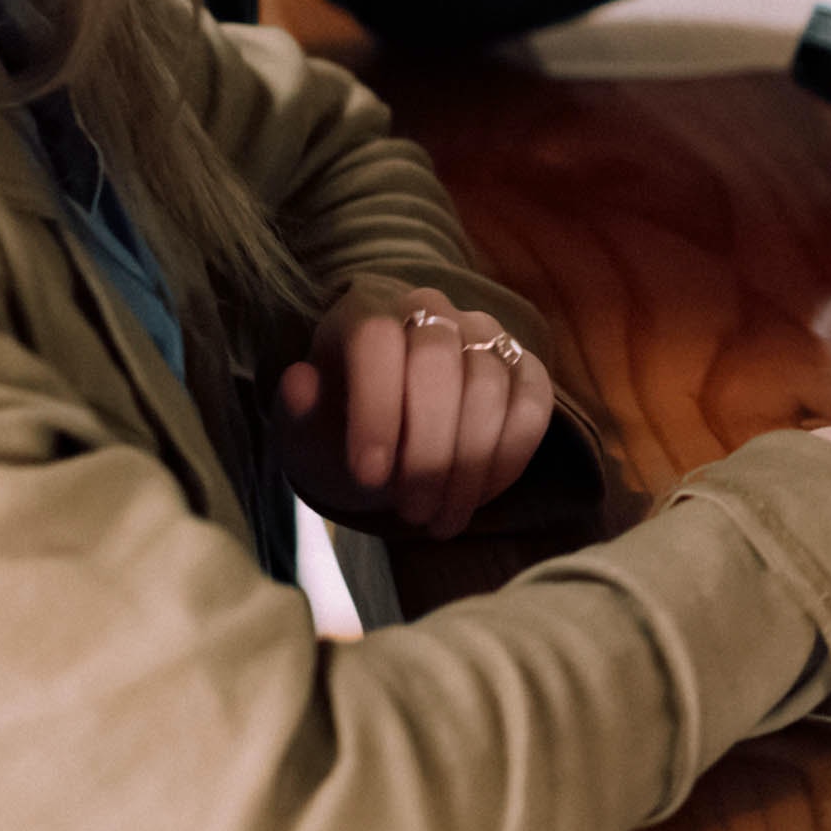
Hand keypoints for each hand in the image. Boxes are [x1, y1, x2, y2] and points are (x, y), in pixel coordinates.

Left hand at [276, 278, 556, 539]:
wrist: (385, 434)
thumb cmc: (339, 429)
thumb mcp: (305, 432)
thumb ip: (297, 413)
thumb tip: (297, 382)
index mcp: (366, 310)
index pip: (377, 340)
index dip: (377, 406)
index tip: (370, 476)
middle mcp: (429, 309)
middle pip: (438, 360)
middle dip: (427, 447)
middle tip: (411, 513)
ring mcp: (482, 333)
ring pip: (489, 384)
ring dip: (468, 463)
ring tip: (440, 521)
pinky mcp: (523, 365)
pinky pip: (532, 405)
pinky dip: (509, 457)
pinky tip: (478, 497)